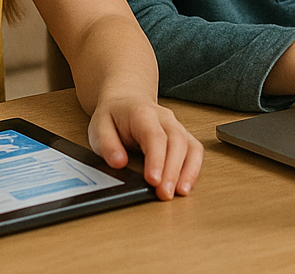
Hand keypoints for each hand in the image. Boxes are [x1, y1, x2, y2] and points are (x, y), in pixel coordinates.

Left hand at [87, 95, 202, 199]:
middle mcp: (164, 118)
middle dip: (173, 170)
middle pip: (176, 142)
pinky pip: (195, 151)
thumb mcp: (99, 127)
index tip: (153, 180)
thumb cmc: (114, 115)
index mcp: (142, 113)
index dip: (156, 159)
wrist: (126, 100)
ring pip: (190, 146)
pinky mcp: (183, 136)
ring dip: (187, 172)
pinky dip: (194, 169)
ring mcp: (176, 126)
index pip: (154, 136)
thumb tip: (119, 163)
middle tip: (164, 193)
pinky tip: (185, 186)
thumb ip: (107, 145)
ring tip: (179, 193)